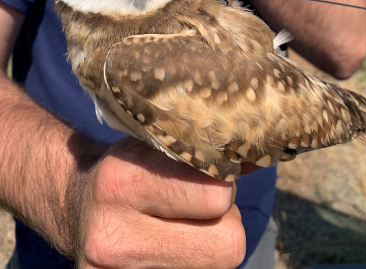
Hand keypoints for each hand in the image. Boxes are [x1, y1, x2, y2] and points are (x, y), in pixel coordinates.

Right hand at [68, 137, 245, 268]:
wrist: (77, 208)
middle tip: (203, 207)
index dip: (224, 186)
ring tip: (183, 227)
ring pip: (215, 267)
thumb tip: (251, 159)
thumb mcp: (149, 145)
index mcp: (122, 183)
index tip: (212, 177)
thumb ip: (191, 153)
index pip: (217, 197)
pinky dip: (194, 263)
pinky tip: (171, 247)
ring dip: (210, 245)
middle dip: (225, 222)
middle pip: (228, 245)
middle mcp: (114, 236)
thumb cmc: (126, 171)